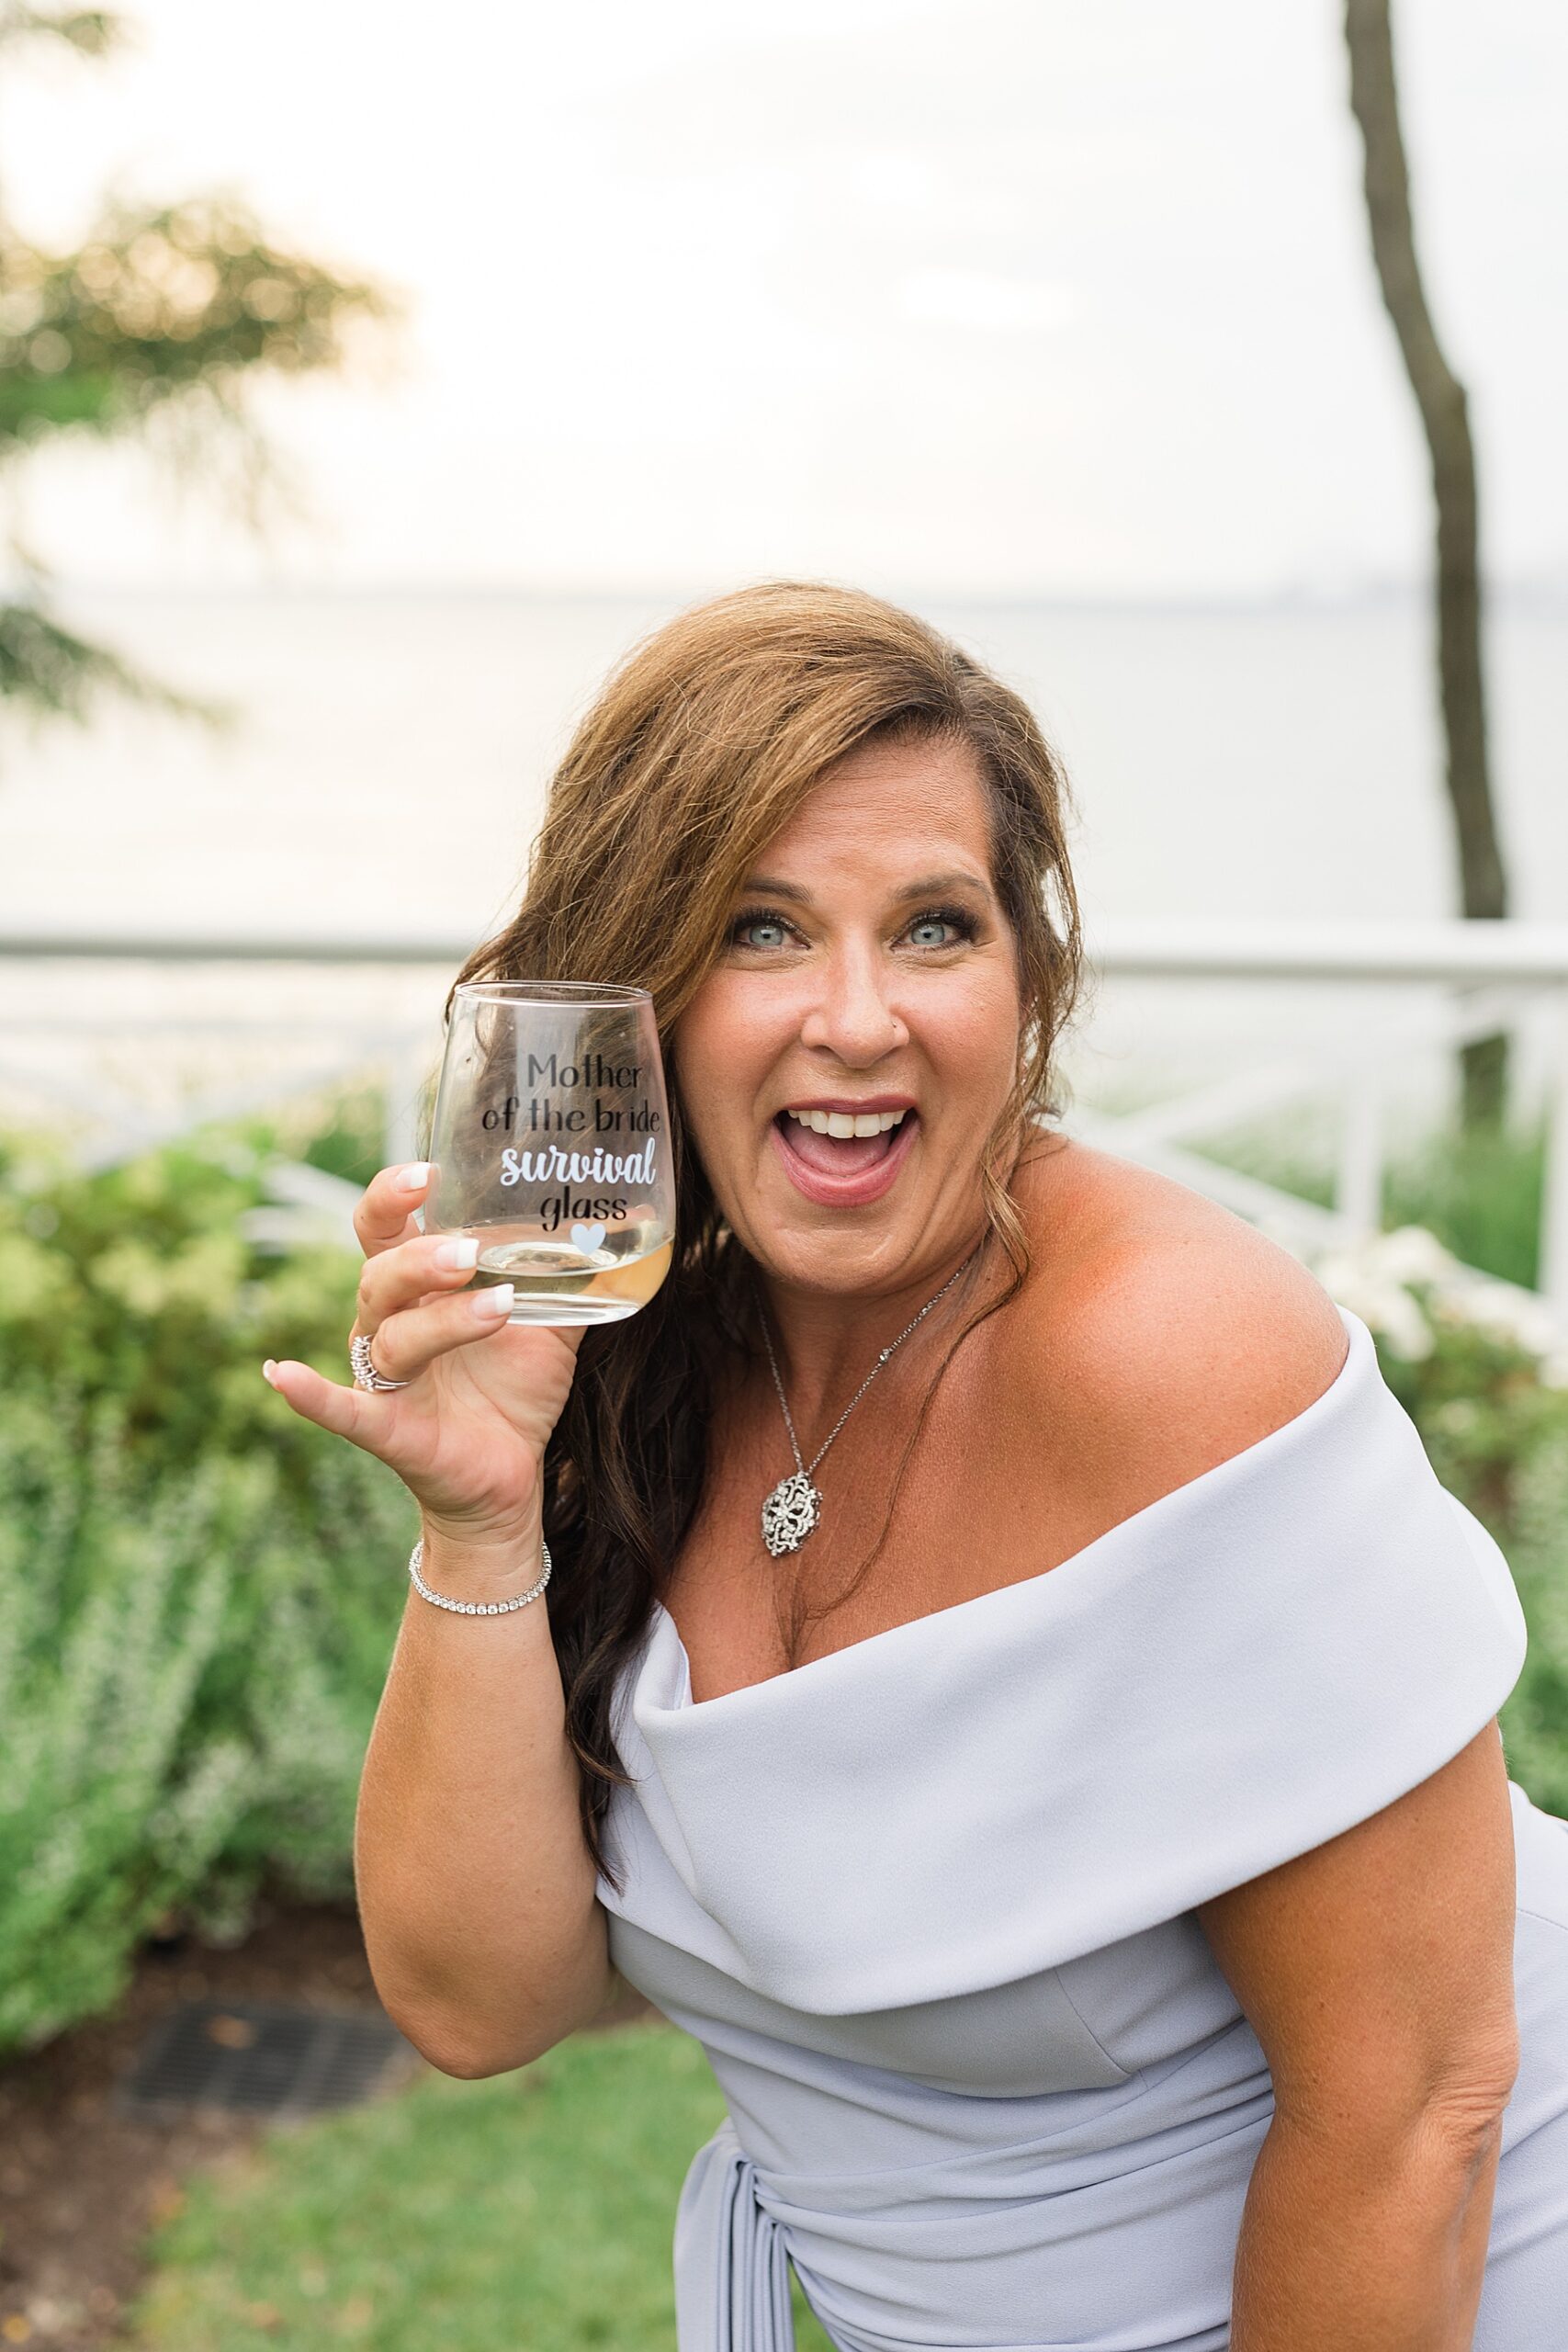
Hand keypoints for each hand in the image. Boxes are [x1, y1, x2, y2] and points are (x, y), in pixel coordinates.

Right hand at [260, 1161, 584, 1549]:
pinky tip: (282, 1374)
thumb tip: (633, 1219)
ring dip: (440, 1322)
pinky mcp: (389, 1431)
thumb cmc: (514, 1386)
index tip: (427, 1171)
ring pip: (391, 1338)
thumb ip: (575, 1275)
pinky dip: (312, 1395)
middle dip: (422, 1259)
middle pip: (383, 1276)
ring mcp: (386, 1378)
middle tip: (469, 1252)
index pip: (385, 1226)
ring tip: (497, 1309)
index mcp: (417, 1288)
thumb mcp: (551, 1324)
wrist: (510, 1475)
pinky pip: (343, 1411)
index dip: (393, 1195)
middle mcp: (388, 1323)